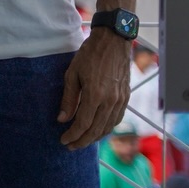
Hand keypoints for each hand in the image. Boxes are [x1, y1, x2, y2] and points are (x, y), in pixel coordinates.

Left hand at [58, 31, 130, 149]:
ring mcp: (121, 100)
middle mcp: (111, 101)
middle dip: (82, 140)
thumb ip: (68, 98)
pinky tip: (97, 130)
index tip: (63, 141)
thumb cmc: (89, 55)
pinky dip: (106, 128)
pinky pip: (116, 119)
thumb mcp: (72, 73)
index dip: (73, 135)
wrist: (113, 42)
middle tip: (70, 146)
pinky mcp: (126, 98)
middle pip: (96, 130)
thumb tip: (62, 119)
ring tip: (81, 140)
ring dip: (94, 137)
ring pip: (108, 127)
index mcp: (96, 95)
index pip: (83, 123)